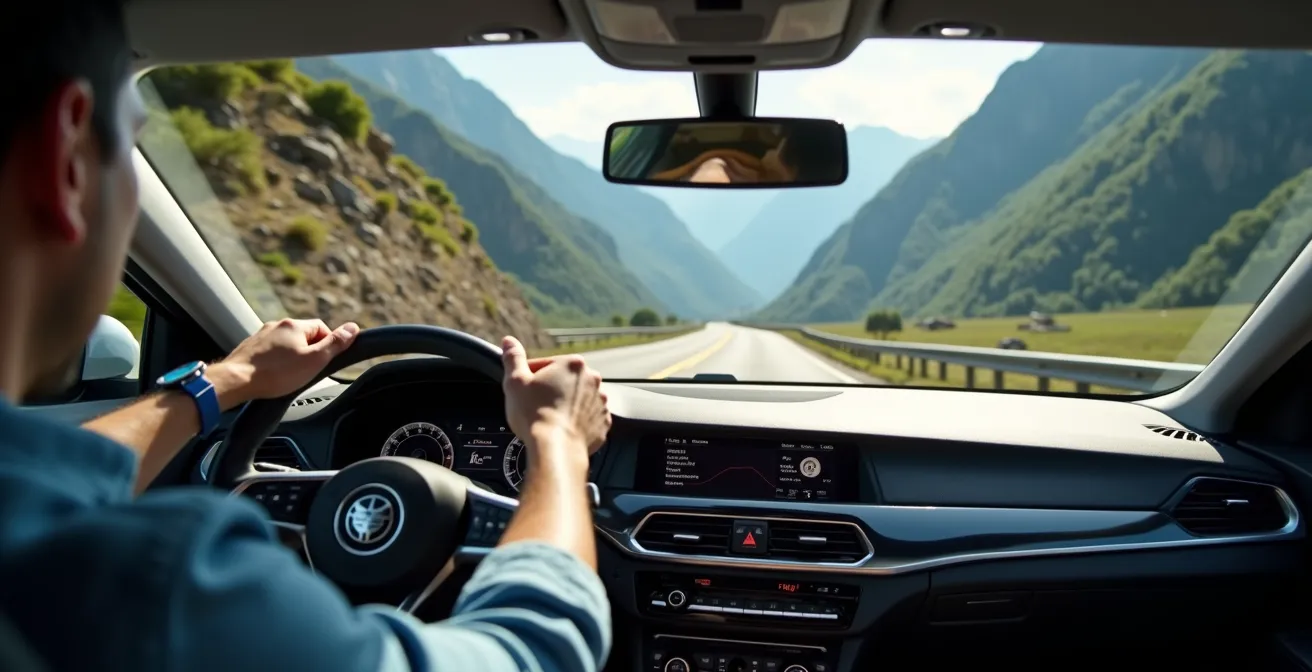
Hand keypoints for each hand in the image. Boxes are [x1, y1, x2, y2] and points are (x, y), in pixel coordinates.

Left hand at [207, 319, 359, 408]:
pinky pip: (270, 351)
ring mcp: (261, 335)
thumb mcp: (314, 360)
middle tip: (308, 370)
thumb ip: (335, 344)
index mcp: (295, 325)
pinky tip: (272, 375)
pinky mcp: (249, 347)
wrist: (235, 381)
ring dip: (291, 356)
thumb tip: (353, 328)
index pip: (322, 328)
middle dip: (309, 351)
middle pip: (303, 335)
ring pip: (285, 343)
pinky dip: (274, 361)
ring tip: (288, 375)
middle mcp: (277, 325)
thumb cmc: (275, 373)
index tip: (325, 361)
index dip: (328, 344)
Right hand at [501, 335, 610, 468]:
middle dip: (551, 391)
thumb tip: (509, 342)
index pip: (548, 364)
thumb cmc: (534, 414)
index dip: (532, 377)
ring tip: (550, 419)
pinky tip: (563, 429)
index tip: (525, 390)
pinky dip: (577, 423)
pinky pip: (588, 419)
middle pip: (565, 381)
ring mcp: (600, 402)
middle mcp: (592, 380)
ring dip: (566, 406)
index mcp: (573, 364)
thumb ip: (513, 358)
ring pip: (578, 400)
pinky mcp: (603, 423)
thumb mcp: (516, 381)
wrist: (555, 449)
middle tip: (536, 406)